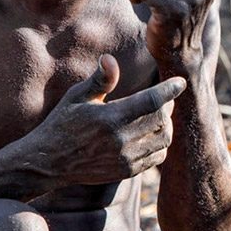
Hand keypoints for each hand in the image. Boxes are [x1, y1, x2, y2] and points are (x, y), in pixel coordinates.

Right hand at [23, 54, 185, 187]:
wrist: (50, 162)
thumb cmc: (62, 123)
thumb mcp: (76, 96)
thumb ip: (99, 79)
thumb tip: (110, 58)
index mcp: (109, 117)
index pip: (151, 101)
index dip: (169, 90)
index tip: (180, 82)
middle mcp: (120, 140)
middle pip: (162, 120)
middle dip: (167, 106)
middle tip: (163, 98)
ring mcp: (125, 158)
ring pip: (163, 140)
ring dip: (166, 125)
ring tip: (159, 115)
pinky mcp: (126, 171)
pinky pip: (157, 157)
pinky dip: (161, 144)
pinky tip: (152, 134)